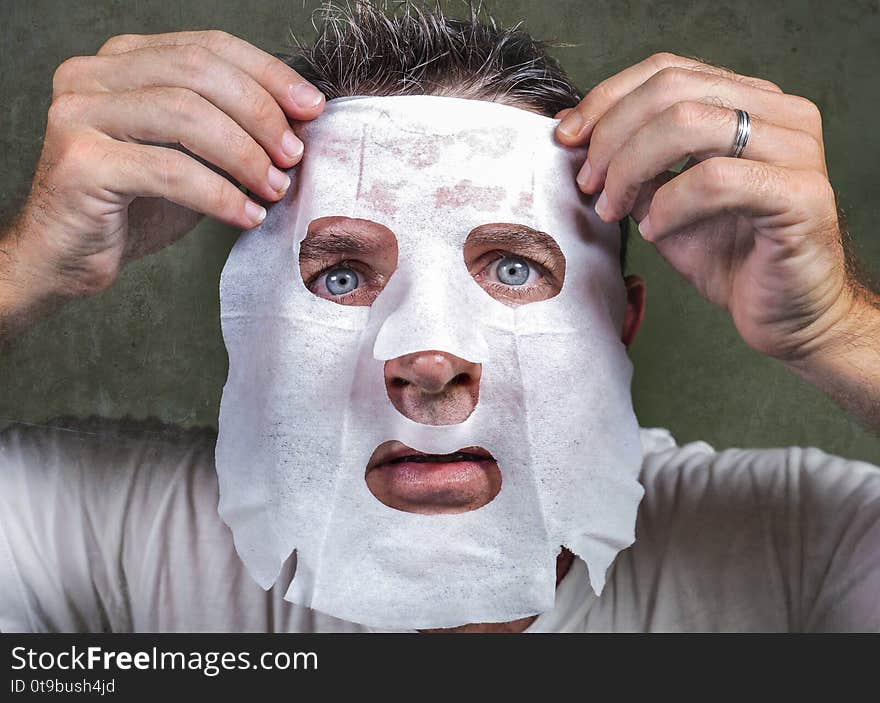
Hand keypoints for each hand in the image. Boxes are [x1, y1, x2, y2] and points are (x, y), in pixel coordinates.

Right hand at [10, 30, 323, 299]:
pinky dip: (219, 194)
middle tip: (294, 156)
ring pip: (184, 114)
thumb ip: (230, 131)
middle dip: (260, 113)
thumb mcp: (192, 157)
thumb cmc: (135, 206)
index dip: (268, 73)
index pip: (208, 46)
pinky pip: (169, 170)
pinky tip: (247, 216)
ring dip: (244, 154)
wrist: (69, 256)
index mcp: (125, 61)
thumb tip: (300, 124)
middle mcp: (94, 75)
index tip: (312, 108)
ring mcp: (80, 113)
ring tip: (275, 188)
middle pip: (198, 72)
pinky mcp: (79, 161)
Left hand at [555, 52, 855, 363]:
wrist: (787, 316)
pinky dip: (670, 204)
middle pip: (672, 90)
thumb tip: (578, 139)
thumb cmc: (731, 257)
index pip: (667, 71)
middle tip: (588, 183)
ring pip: (689, 123)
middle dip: (612, 137)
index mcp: (750, 102)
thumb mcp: (664, 201)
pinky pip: (715, 180)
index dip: (607, 100)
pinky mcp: (801, 195)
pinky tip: (654, 230)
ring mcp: (796, 150)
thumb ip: (634, 166)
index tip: (567, 138)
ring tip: (613, 208)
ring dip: (632, 168)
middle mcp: (780, 113)